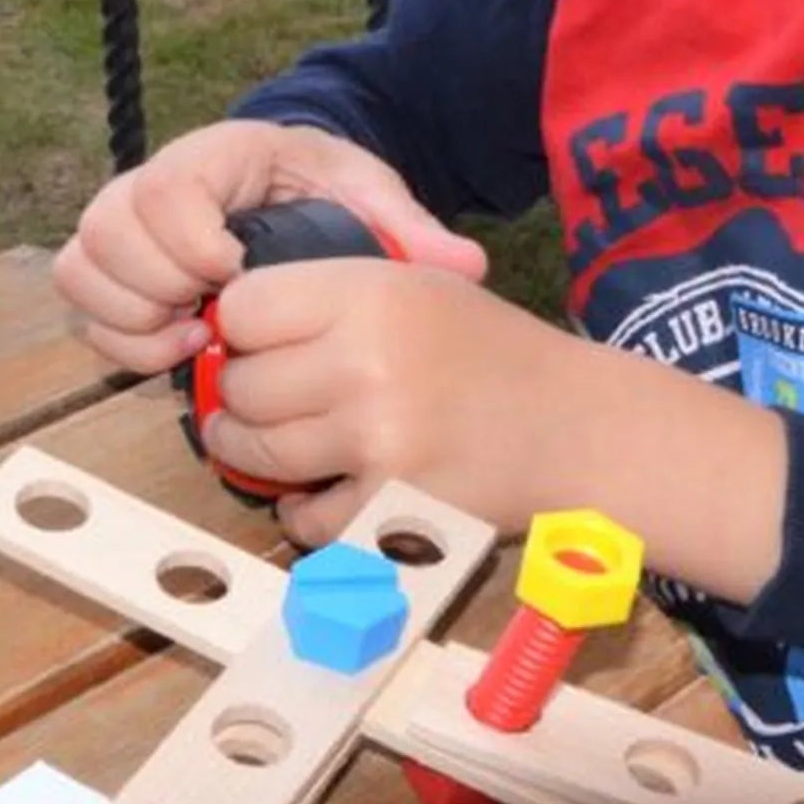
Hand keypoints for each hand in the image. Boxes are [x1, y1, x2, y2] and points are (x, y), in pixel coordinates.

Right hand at [51, 119, 486, 378]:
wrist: (289, 185)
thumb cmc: (325, 187)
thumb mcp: (372, 194)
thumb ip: (410, 226)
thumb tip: (466, 264)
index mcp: (217, 155)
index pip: (167, 186)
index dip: (189, 240)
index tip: (233, 273)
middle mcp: (155, 183)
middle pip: (107, 228)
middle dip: (156, 286)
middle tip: (211, 316)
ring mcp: (125, 225)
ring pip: (82, 266)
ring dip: (130, 317)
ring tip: (193, 338)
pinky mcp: (112, 265)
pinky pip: (81, 303)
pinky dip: (118, 336)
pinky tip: (176, 349)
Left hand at [203, 258, 589, 548]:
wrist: (577, 426)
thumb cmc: (489, 349)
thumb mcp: (415, 285)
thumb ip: (328, 295)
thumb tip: (227, 319)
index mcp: (370, 296)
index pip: (243, 309)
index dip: (242, 327)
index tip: (258, 340)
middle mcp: (366, 364)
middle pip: (241, 386)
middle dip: (243, 397)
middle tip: (263, 398)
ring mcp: (376, 442)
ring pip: (257, 453)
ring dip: (253, 454)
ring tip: (273, 442)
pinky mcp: (390, 509)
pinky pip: (303, 519)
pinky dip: (304, 511)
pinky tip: (324, 490)